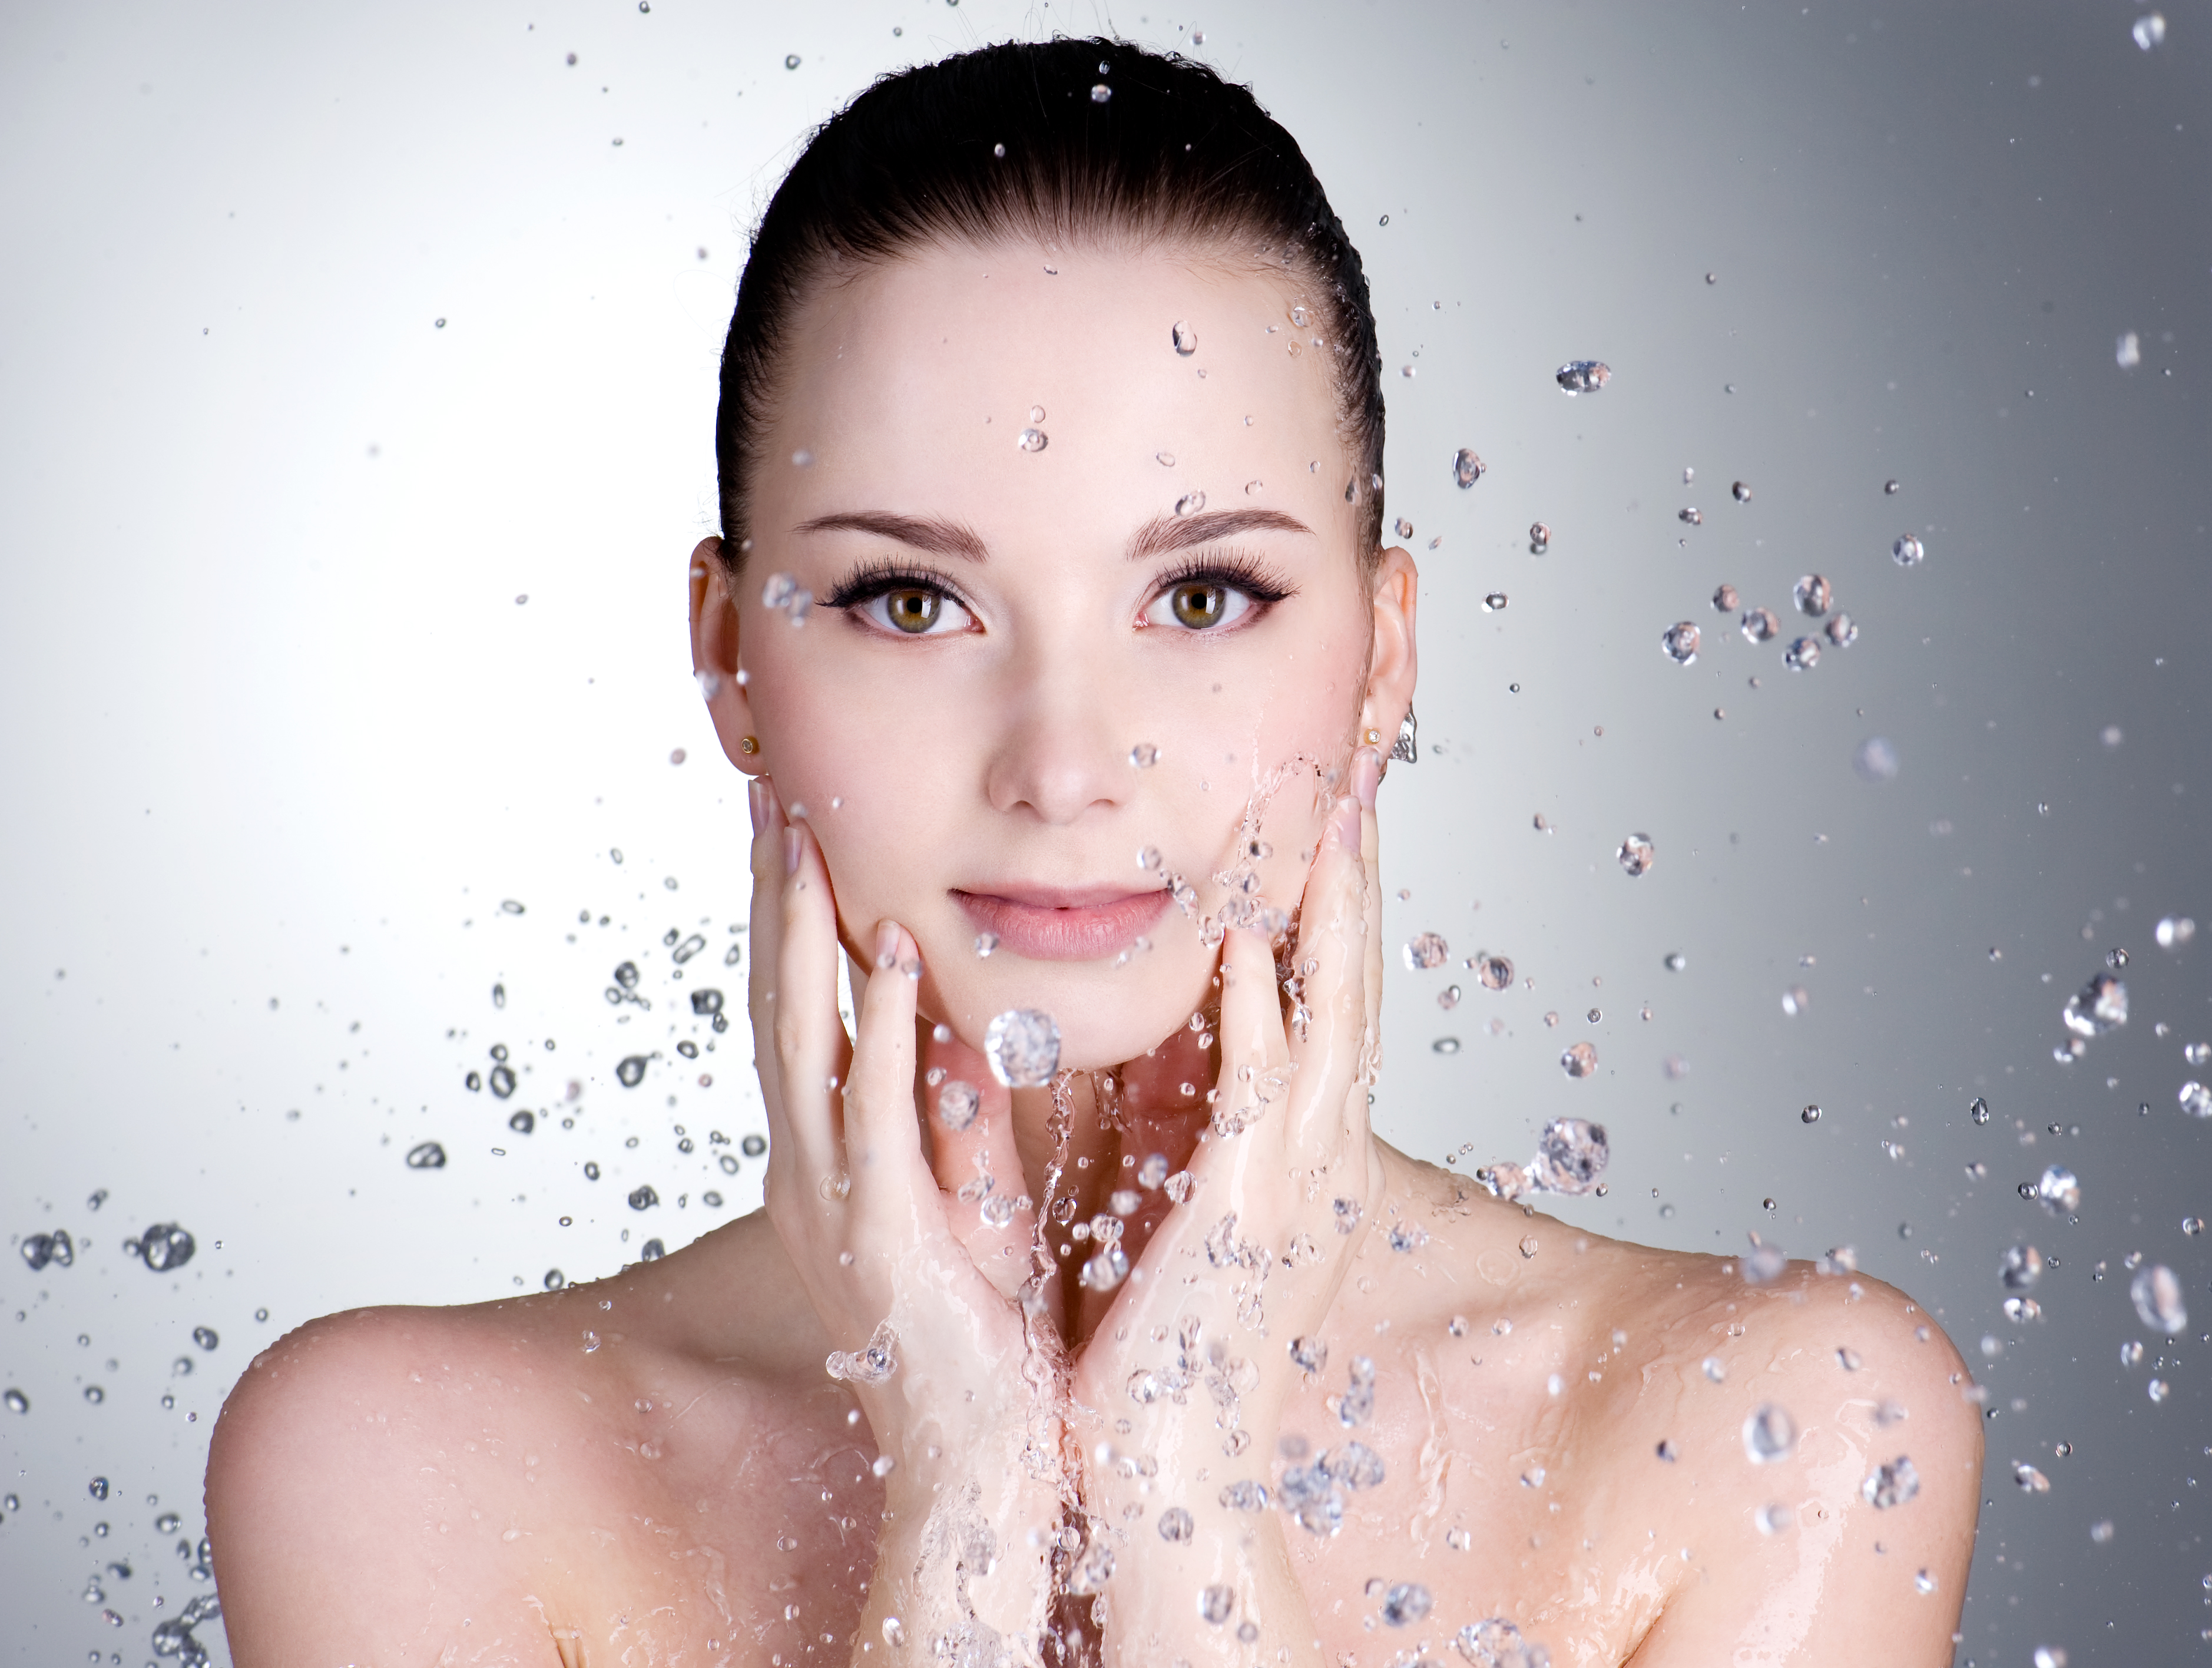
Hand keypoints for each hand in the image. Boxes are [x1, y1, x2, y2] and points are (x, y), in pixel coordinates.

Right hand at [746, 779, 1061, 1654]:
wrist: (977, 1459)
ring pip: (799, 1040)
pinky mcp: (877, 1232)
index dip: (791, 918)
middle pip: (774, 1004)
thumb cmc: (981, 1332)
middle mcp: (812, 1167)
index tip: (794, 822)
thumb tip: (978, 1029)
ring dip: (798, 934)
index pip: (803, 1015)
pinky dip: (879, 1028)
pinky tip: (890, 953)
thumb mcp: (971, 1198)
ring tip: (800, 832)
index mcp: (832, 1157)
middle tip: (769, 791)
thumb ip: (963, 1116)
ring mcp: (832, 1198)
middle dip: (770, 897)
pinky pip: (873, 1111)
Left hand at [1067, 750, 1386, 1662]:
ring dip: (1329, 914)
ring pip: (1331, 1015)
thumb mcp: (1174, 1191)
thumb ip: (1172, 1105)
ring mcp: (1293, 1178)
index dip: (1334, 897)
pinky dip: (1265, 1014)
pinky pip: (1264, 1091)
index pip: (1326, 990)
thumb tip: (1151, 1024)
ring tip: (1327, 815)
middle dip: (1354, 875)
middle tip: (1352, 772)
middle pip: (1351, 979)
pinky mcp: (1247, 1210)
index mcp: (1297, 1141)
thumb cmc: (1162, 1333)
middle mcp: (1316, 1149)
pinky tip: (1256, 943)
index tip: (1327, 806)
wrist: (1169, 1463)